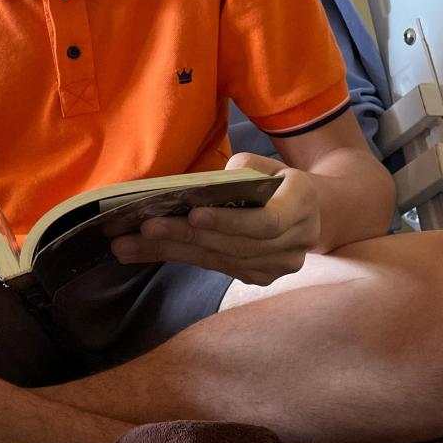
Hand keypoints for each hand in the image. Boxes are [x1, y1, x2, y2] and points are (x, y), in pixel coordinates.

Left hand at [109, 153, 320, 285]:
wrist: (315, 213)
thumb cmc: (280, 182)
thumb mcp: (269, 164)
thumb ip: (244, 168)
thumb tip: (203, 186)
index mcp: (302, 206)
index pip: (266, 223)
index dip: (229, 221)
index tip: (193, 214)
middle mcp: (293, 243)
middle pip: (232, 245)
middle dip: (182, 237)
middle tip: (140, 229)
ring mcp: (277, 267)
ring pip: (217, 260)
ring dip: (169, 251)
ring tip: (127, 245)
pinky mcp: (259, 277)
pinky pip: (214, 268)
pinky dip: (178, 258)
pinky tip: (146, 252)